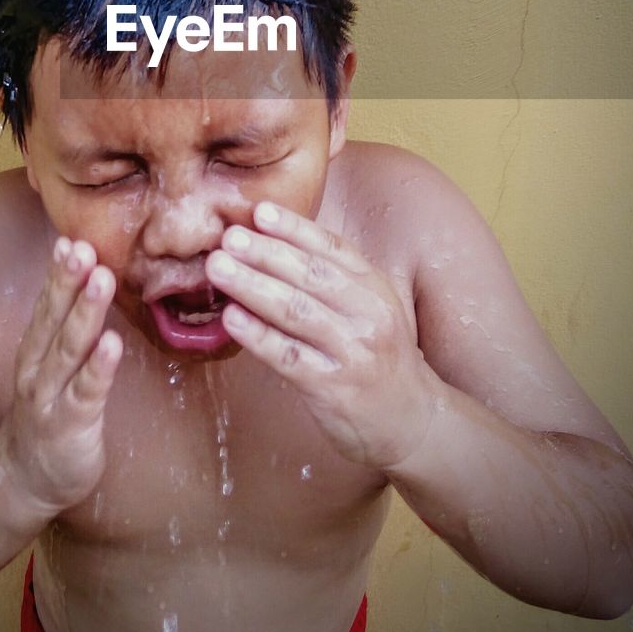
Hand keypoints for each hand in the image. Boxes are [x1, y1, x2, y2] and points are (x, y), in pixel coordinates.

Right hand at [0, 238, 122, 526]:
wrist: (26, 479)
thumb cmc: (49, 412)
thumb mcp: (52, 364)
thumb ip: (66, 326)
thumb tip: (90, 277)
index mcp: (36, 349)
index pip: (48, 303)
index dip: (58, 271)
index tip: (69, 237)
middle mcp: (38, 368)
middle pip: (54, 317)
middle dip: (68, 280)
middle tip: (83, 245)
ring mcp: (51, 397)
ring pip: (69, 349)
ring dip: (86, 312)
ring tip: (102, 279)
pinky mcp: (71, 425)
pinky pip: (87, 392)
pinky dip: (99, 367)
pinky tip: (112, 343)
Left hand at [205, 202, 438, 470]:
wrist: (413, 421)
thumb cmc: (379, 356)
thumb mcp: (370, 308)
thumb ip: (331, 279)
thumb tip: (268, 246)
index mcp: (374, 287)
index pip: (332, 248)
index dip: (295, 228)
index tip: (260, 210)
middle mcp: (367, 315)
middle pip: (311, 275)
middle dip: (266, 252)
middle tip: (229, 236)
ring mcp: (352, 352)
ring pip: (297, 311)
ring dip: (253, 286)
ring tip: (219, 268)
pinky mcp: (333, 387)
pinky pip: (288, 356)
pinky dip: (257, 335)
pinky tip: (231, 318)